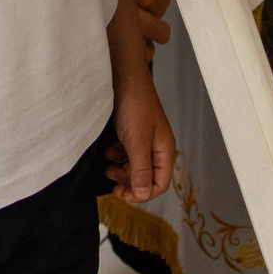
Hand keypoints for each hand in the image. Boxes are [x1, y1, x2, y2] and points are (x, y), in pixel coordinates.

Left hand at [105, 73, 175, 203]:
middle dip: (129, 182)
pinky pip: (129, 151)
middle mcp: (158, 147)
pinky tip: (109, 151)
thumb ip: (140, 170)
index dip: (142, 194)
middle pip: (147, 176)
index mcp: (165, 151)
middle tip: (112, 183)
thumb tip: (142, 195)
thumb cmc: (135, 108)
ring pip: (137, 165)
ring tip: (107, 166)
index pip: (159, 184)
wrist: (127, 78)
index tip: (121, 193)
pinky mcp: (136, 131)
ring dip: (122, 169)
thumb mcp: (137, 143)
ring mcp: (147, 138)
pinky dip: (119, 155)